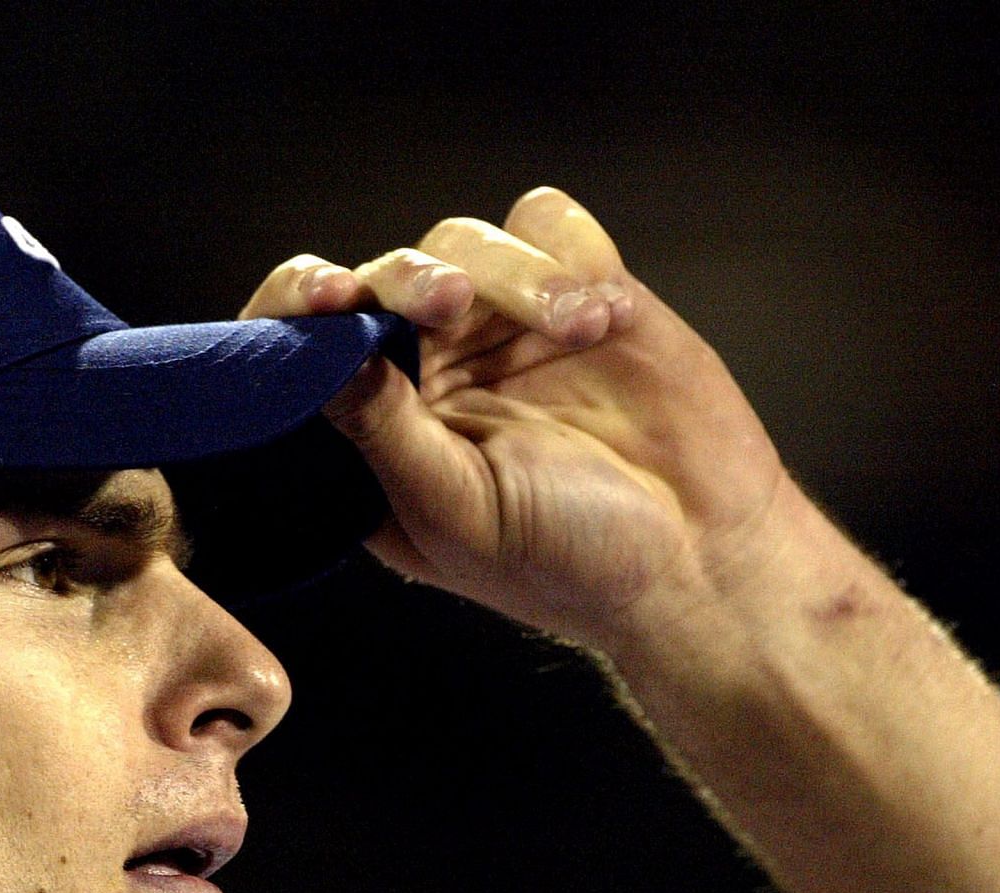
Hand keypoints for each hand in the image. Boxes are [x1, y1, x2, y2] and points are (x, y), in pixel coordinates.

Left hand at [241, 190, 796, 655]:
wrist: (701, 556)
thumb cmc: (567, 562)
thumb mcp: (460, 512)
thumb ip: (383, 434)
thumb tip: (317, 357)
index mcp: (379, 431)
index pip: (307, 347)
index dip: (298, 307)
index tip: (329, 298)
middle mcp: (429, 370)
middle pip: (385, 275)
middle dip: (410, 278)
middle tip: (450, 303)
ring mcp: (502, 327)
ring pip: (467, 240)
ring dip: (512, 273)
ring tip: (577, 327)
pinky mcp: (579, 290)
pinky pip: (547, 224)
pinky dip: (570, 255)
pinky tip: (604, 319)